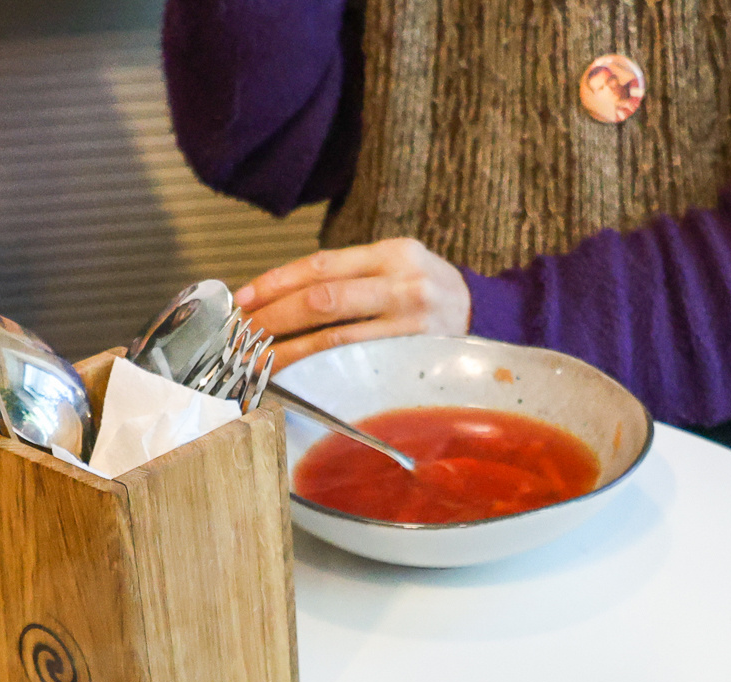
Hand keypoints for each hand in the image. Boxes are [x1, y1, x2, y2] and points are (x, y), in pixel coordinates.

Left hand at [236, 238, 471, 369]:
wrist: (489, 321)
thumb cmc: (428, 295)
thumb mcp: (399, 268)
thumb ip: (351, 275)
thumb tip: (280, 300)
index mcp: (393, 253)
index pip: (322, 264)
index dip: (277, 282)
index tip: (242, 299)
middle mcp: (404, 283)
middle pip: (323, 299)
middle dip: (274, 318)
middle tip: (241, 335)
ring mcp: (411, 323)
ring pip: (335, 338)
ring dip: (289, 352)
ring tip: (256, 362)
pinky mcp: (413, 358)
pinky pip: (355, 366)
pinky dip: (318, 373)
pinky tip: (294, 379)